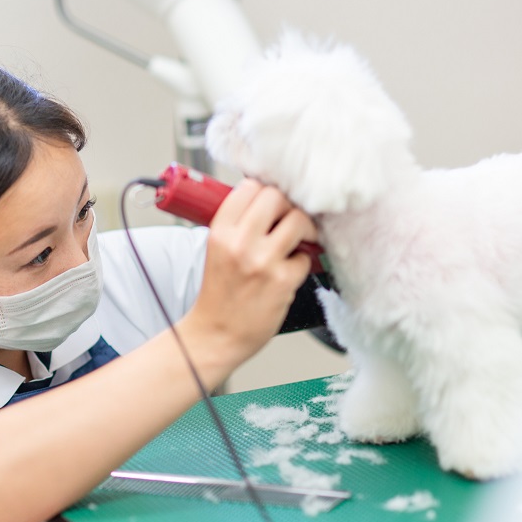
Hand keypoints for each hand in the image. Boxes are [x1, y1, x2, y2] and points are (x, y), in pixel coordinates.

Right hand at [183, 179, 317, 372]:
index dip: (266, 191)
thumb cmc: (218, 295)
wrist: (216, 335)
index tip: (272, 203)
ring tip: (296, 242)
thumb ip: (238, 225)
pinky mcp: (282, 281)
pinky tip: (288, 272)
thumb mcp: (217, 250)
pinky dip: (301, 264)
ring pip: (299, 221)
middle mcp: (240, 242)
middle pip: (277, 197)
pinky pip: (306, 258)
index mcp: (220, 232)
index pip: (249, 187)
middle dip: (288, 206)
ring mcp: (263, 261)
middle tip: (288, 220)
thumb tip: (269, 200)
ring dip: (304, 229)